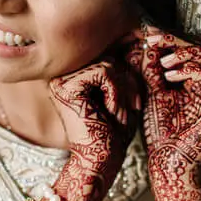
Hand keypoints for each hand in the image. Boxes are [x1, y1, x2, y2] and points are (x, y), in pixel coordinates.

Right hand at [50, 52, 141, 200]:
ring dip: (123, 89)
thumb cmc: (113, 135)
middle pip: (108, 56)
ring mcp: (61, 80)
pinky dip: (115, 92)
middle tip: (133, 106)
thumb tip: (139, 38)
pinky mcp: (65, 87)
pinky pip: (103, 71)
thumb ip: (126, 70)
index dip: (128, 71)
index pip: (107, 55)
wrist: (99, 163)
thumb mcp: (125, 96)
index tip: (135, 98)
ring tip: (121, 112)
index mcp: (74, 77)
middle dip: (128, 80)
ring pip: (108, 62)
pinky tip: (111, 112)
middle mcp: (63, 75)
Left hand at [124, 29, 200, 177]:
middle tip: (155, 43)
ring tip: (163, 63)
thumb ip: (152, 67)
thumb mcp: (154, 91)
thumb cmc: (160, 132)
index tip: (149, 35)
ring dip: (187, 53)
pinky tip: (169, 75)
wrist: (167, 163)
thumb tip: (148, 40)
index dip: (173, 38)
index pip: (197, 49)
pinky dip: (190, 69)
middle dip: (180, 41)